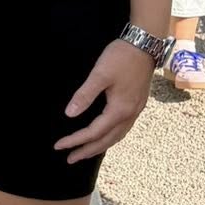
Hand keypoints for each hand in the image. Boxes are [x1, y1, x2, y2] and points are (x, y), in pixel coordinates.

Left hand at [55, 39, 153, 162]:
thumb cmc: (121, 58)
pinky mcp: (137, 105)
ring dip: (100, 146)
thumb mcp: (99, 75)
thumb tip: (70, 114)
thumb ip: (84, 95)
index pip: (93, 132)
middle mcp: (129, 115)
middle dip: (87, 151)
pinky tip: (105, 136)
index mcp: (119, 110)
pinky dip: (111, 137)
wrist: (144, 45)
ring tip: (85, 152)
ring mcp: (135, 111)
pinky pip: (123, 129)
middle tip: (70, 159)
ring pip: (116, 136)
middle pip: (106, 140)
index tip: (59, 146)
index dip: (75, 140)